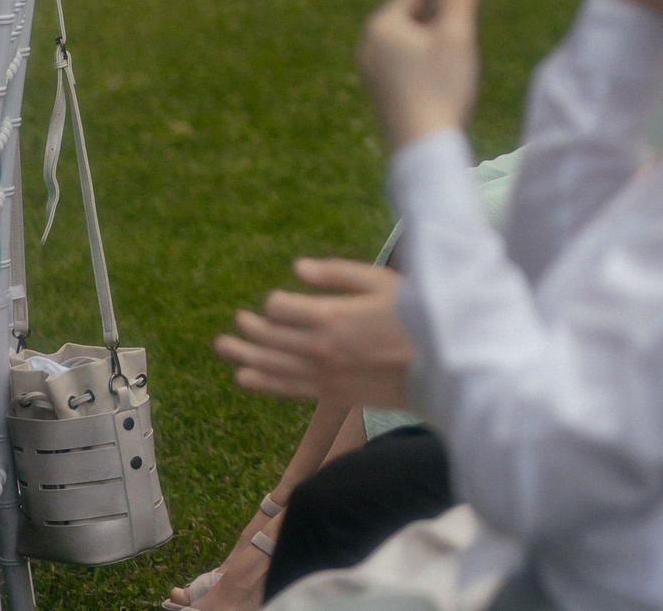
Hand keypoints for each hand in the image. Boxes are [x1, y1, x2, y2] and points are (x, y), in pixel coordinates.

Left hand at [214, 259, 413, 406]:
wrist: (440, 365)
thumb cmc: (415, 316)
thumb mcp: (381, 281)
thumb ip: (337, 273)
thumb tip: (297, 268)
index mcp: (330, 316)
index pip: (279, 308)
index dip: (273, 302)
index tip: (279, 299)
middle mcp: (318, 348)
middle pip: (267, 337)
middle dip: (249, 326)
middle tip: (237, 320)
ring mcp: (322, 375)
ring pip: (268, 365)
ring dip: (242, 354)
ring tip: (223, 346)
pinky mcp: (330, 394)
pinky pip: (284, 388)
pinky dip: (260, 382)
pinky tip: (243, 377)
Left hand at [357, 0, 481, 151]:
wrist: (423, 149)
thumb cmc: (442, 86)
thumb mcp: (458, 33)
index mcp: (382, 23)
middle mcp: (368, 42)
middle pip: (414, 14)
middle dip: (442, 20)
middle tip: (464, 41)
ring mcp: (370, 69)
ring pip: (411, 40)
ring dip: (436, 44)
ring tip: (455, 67)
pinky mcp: (379, 91)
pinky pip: (404, 63)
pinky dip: (425, 64)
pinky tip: (442, 83)